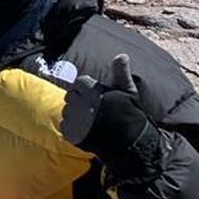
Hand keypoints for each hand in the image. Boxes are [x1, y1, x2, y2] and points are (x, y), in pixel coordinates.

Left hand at [59, 58, 162, 179]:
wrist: (132, 144)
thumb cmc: (131, 114)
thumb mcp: (127, 91)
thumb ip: (120, 72)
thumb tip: (121, 54)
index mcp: (91, 89)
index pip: (80, 83)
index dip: (88, 91)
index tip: (98, 99)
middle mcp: (80, 102)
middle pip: (71, 97)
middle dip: (80, 102)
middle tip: (95, 113)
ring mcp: (74, 119)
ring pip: (67, 112)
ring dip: (75, 116)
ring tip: (93, 124)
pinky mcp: (71, 133)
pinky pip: (66, 128)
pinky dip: (73, 131)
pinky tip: (87, 133)